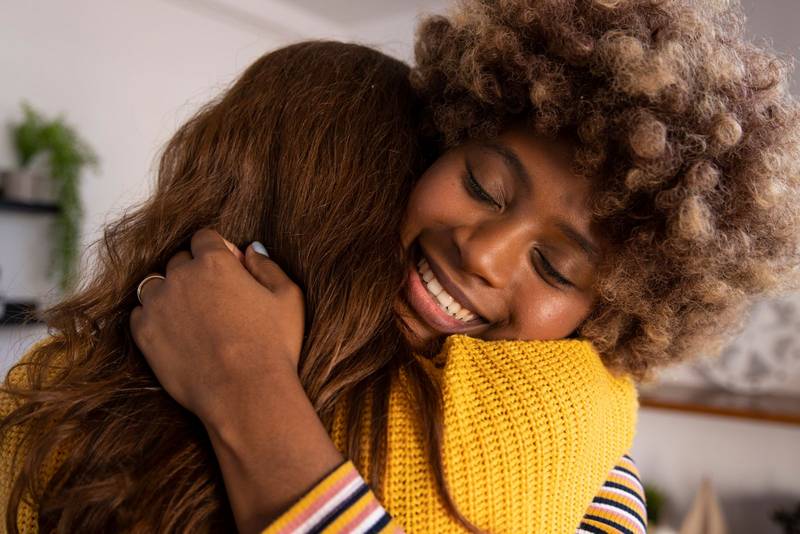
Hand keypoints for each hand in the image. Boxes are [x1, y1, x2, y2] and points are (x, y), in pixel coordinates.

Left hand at [130, 228, 304, 428]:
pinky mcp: (144, 334)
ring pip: (155, 285)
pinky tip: (177, 335)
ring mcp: (158, 305)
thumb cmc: (273, 345)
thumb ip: (268, 266)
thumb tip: (252, 249)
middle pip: (179, 261)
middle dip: (194, 273)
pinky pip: (141, 314)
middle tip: (215, 300)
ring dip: (170, 294)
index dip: (219, 252)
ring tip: (192, 319)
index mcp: (215, 262)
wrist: (245, 393)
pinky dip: (155, 319)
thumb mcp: (288, 298)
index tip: (230, 271)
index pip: (204, 238)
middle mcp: (181, 276)